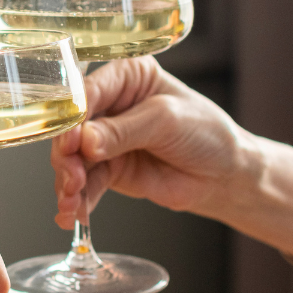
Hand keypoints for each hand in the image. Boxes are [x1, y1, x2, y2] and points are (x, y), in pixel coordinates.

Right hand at [52, 56, 292, 262]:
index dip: (73, 118)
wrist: (224, 176)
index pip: (87, 92)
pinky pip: (86, 185)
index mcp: (126, 77)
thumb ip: (123, 131)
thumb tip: (85, 141)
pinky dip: (78, 201)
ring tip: (71, 202)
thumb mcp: (166, 122)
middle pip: (73, 128)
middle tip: (71, 177)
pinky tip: (73, 215)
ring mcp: (106, 140)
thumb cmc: (205, 133)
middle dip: (67, 156)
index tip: (71, 142)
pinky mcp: (109, 170)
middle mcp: (110, 105)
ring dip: (69, 183)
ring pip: (74, 159)